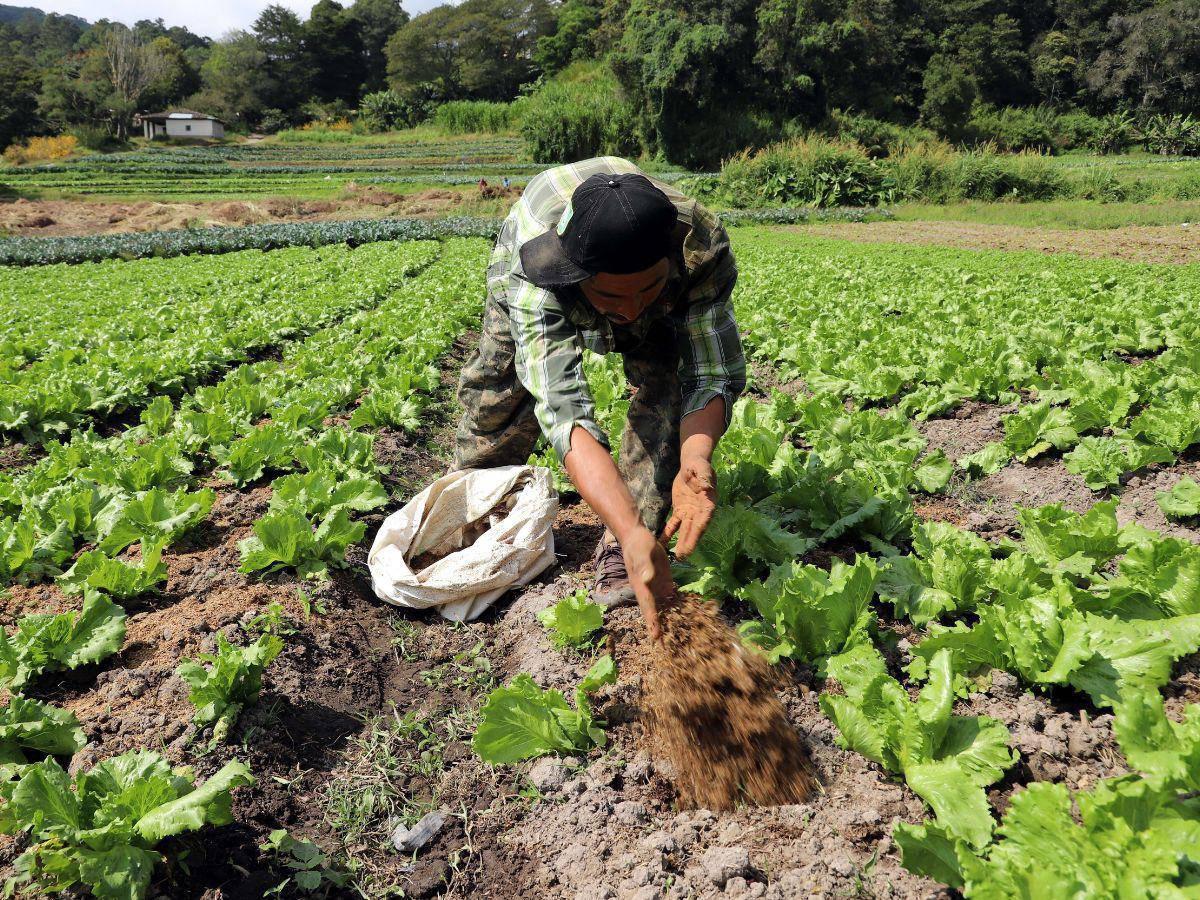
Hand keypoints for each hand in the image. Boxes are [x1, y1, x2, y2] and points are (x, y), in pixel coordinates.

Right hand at [620, 526, 673, 640]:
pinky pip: (673, 598)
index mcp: (642, 588)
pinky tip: (690, 617)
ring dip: (672, 621)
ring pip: (666, 608)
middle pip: (657, 614)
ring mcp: (658, 589)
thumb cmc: (638, 545)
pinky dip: (680, 607)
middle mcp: (650, 592)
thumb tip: (646, 579)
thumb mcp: (641, 553)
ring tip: (681, 639)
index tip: (656, 638)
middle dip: (662, 629)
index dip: (652, 623)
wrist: (639, 538)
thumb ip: (644, 566)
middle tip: (670, 648)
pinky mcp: (666, 583)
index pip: (648, 608)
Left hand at [661, 456, 716, 557]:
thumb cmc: (699, 465)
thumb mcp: (702, 469)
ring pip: (684, 530)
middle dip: (688, 543)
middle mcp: (700, 512)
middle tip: (682, 556)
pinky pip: (674, 524)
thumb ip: (704, 477)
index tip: (693, 543)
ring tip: (674, 555)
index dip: (697, 533)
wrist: (692, 463)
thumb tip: (706, 486)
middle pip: (694, 529)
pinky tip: (661, 543)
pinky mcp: (680, 511)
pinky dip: (668, 533)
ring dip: (679, 542)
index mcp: (707, 503)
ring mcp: (690, 513)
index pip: (703, 520)